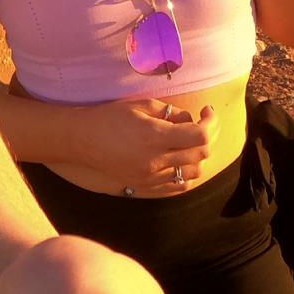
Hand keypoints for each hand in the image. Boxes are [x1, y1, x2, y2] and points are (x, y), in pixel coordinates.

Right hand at [77, 100, 216, 196]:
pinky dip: (187, 174)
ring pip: (193, 173)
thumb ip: (170, 112)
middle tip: (204, 123)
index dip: (210, 122)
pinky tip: (182, 161)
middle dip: (209, 136)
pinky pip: (177, 187)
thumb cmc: (109, 117)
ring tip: (191, 142)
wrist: (82, 140)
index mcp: (155, 137)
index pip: (200, 135)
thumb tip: (190, 120)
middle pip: (200, 154)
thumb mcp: (140, 105)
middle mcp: (155, 161)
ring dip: (199, 157)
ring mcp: (151, 178)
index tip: (206, 111)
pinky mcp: (144, 188)